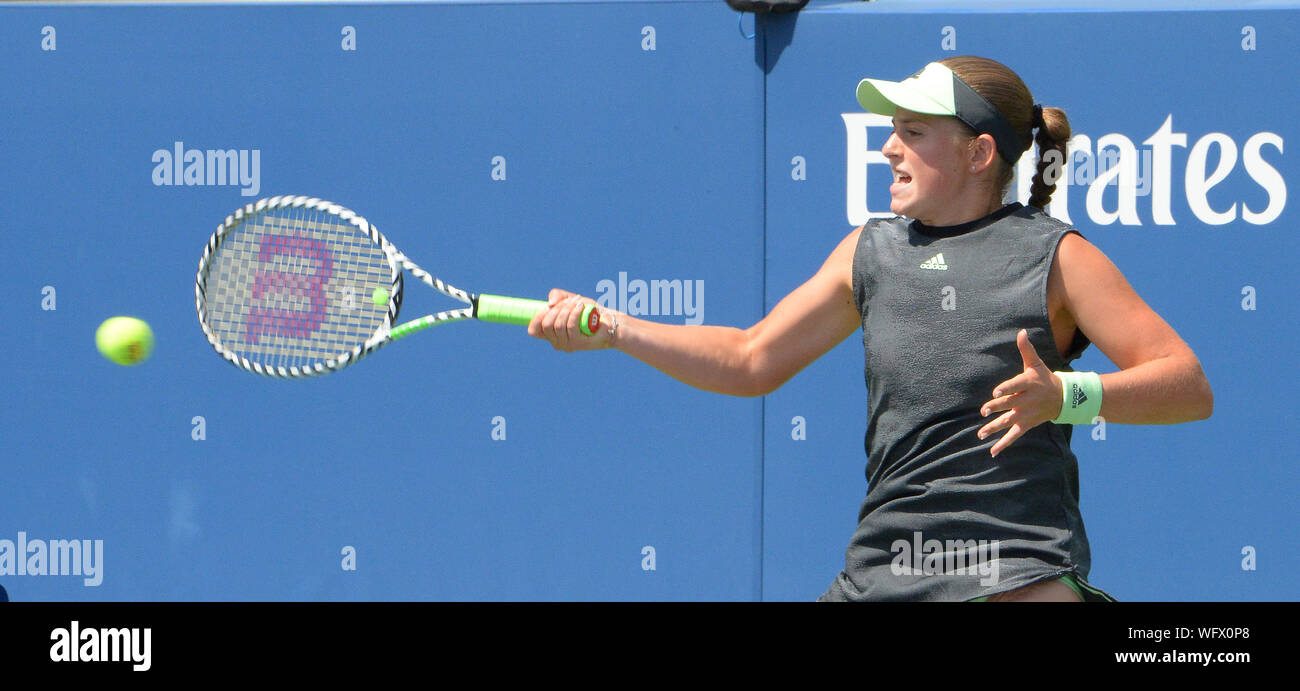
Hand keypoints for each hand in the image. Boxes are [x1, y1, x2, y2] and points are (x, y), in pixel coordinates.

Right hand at [527, 288, 612, 351]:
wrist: (608, 322)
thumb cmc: (587, 312)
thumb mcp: (570, 300)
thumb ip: (557, 296)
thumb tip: (550, 304)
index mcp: (551, 334)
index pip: (534, 330)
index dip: (537, 317)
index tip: (547, 306)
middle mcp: (557, 342)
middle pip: (546, 324)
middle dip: (557, 309)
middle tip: (570, 301)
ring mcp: (567, 344)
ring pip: (558, 324)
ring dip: (567, 309)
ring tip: (578, 302)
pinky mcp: (578, 343)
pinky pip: (570, 326)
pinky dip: (575, 313)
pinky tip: (581, 306)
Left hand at [977, 329, 1063, 456]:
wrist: (1064, 398)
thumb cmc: (1044, 378)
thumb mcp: (1036, 363)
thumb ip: (1026, 349)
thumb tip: (1021, 332)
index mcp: (1028, 384)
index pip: (1015, 386)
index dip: (1006, 389)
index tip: (995, 392)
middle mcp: (1027, 400)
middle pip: (1010, 404)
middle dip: (997, 408)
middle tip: (984, 411)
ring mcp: (1027, 414)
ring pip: (1009, 422)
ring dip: (994, 428)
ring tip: (980, 434)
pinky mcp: (1027, 424)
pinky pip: (1015, 436)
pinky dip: (1004, 444)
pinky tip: (993, 451)